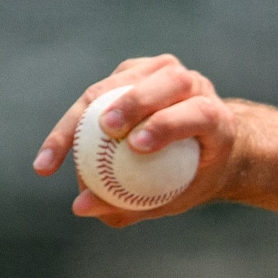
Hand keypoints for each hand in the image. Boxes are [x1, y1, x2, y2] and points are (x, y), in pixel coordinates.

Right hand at [34, 54, 241, 224]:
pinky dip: (80, 112)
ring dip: (95, 104)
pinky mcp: (136, 70)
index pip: (198, 112)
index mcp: (217, 118)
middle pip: (168, 81)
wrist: (204, 148)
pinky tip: (59, 144)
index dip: (168, 124)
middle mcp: (195, 86)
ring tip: (67, 143)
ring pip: (129, 77)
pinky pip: (104, 87)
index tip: (136, 146)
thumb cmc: (189, 180)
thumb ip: (132, 206)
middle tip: (105, 129)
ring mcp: (165, 71)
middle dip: (135, 102)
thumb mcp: (171, 201)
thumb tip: (81, 206)